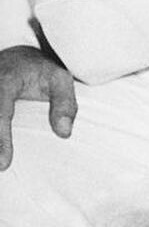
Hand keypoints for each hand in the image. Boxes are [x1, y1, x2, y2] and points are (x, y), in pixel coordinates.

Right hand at [0, 45, 76, 169]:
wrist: (16, 57)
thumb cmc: (41, 71)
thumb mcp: (60, 79)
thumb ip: (64, 104)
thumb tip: (64, 133)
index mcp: (6, 81)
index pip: (1, 110)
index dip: (1, 138)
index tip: (3, 163)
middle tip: (0, 169)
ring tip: (1, 168)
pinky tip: (1, 155)